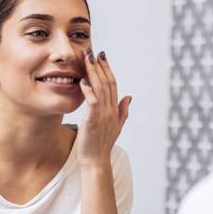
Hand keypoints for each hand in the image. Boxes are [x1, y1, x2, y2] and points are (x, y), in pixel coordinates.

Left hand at [77, 48, 131, 167]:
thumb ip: (123, 111)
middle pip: (108, 83)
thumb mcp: (115, 126)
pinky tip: (83, 80)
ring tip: (87, 59)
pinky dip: (89, 90)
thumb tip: (129, 97)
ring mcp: (103, 115)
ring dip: (93, 72)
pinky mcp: (93, 121)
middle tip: (94, 51)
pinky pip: (93, 102)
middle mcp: (110, 110)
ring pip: (100, 89)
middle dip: (100, 66)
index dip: (108, 70)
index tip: (102, 57)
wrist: (96, 161)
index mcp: (114, 110)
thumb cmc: (101, 145)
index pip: (113, 85)